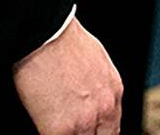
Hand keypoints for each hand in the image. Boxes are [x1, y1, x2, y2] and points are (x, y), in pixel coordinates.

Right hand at [12, 17, 121, 134]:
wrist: (47, 34)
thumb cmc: (65, 41)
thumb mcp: (96, 61)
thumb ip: (98, 86)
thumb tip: (88, 99)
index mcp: (114, 92)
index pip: (112, 129)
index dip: (98, 134)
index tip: (89, 132)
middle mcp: (104, 109)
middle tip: (72, 129)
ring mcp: (84, 121)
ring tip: (58, 127)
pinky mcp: (61, 128)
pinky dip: (50, 134)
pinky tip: (45, 128)